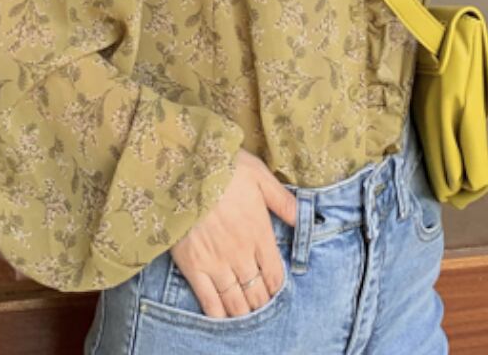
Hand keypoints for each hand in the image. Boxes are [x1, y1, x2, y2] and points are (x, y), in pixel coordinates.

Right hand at [168, 147, 298, 318]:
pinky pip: (208, 300)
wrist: (184, 169)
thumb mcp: (260, 176)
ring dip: (244, 311)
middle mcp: (241, 253)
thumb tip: (303, 218)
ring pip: (236, 300)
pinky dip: (218, 314)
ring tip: (247, 315)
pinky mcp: (193, 266)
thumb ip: (283, 201)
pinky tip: (223, 318)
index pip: (274, 272)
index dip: (277, 286)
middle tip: (261, 304)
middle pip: (256, 290)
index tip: (276, 290)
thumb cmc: (224, 168)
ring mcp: (216, 262)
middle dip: (262, 301)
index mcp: (259, 232)